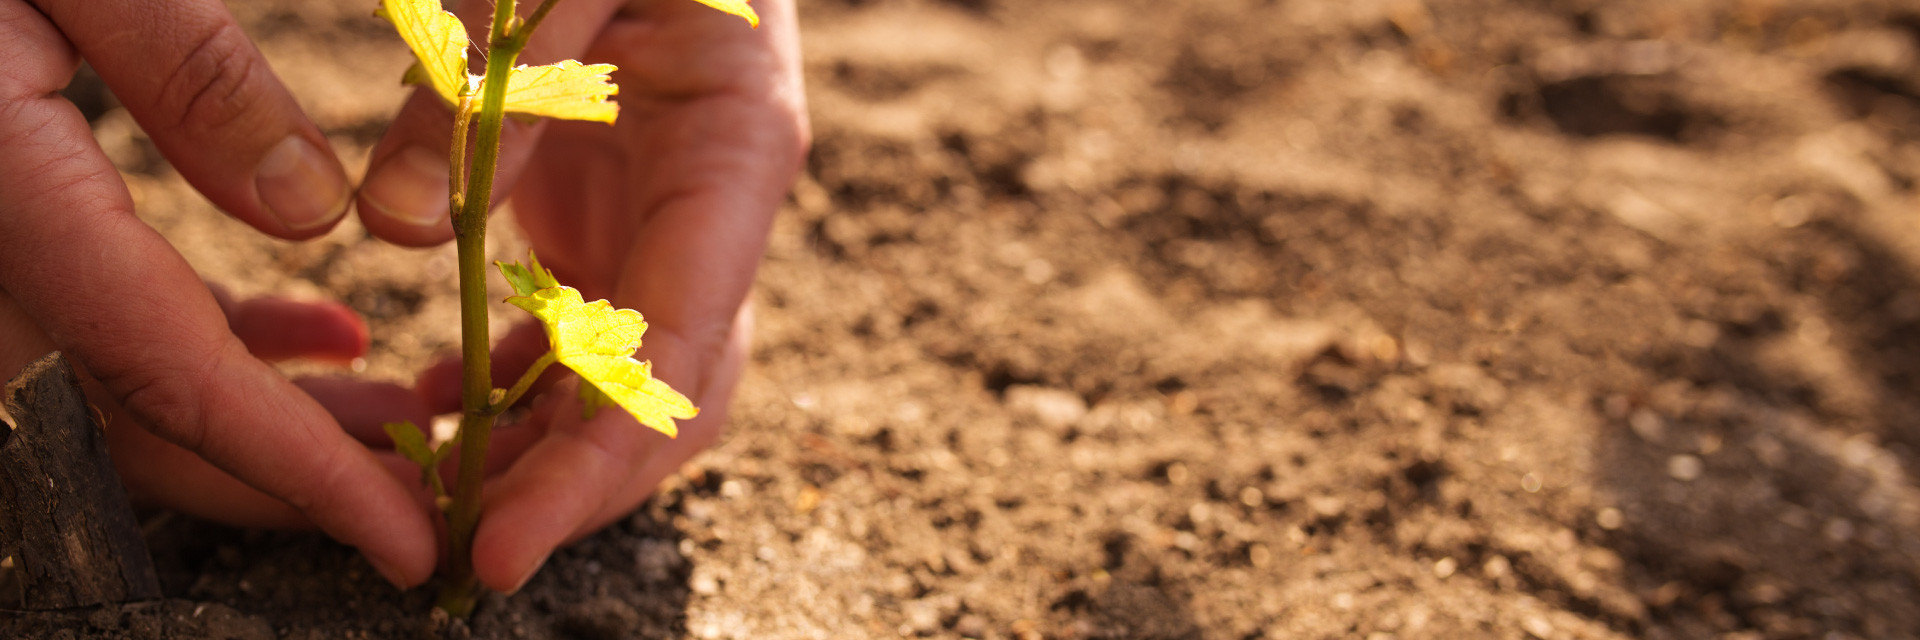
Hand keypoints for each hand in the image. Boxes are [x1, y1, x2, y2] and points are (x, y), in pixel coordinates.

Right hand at [0, 0, 434, 585]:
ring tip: (399, 417)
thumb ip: (188, 68)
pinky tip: (321, 339)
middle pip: (149, 421)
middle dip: (295, 475)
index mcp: (5, 194)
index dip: (298, 471)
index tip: (405, 539)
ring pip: (134, 390)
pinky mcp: (6, 236)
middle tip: (428, 494)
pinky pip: (109, 330)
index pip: (171, 373)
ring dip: (272, 419)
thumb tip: (312, 219)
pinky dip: (223, 349)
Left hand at [355, 0, 807, 590]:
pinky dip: (523, 390)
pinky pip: (592, 336)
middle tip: (461, 552)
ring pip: (633, 384)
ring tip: (441, 497)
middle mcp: (719, 214)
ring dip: (546, 453)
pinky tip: (443, 410)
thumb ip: (476, 84)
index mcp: (734, 155)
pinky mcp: (628, 220)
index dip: (595, 463)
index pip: (678, 351)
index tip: (501, 544)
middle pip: (674, 400)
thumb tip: (395, 232)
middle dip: (576, 489)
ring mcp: (677, 225)